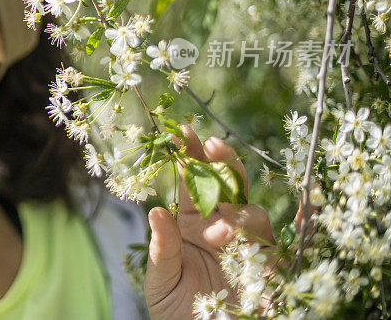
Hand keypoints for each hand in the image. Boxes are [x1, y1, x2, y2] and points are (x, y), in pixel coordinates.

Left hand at [144, 124, 273, 319]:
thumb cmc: (175, 310)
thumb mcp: (161, 279)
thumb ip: (162, 248)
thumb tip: (155, 211)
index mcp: (192, 222)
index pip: (192, 181)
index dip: (190, 155)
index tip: (181, 131)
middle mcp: (221, 227)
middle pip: (230, 186)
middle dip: (224, 162)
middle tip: (212, 147)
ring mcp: (247, 247)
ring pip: (254, 214)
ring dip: (237, 215)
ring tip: (216, 233)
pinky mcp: (268, 271)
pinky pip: (277, 248)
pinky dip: (270, 236)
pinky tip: (256, 234)